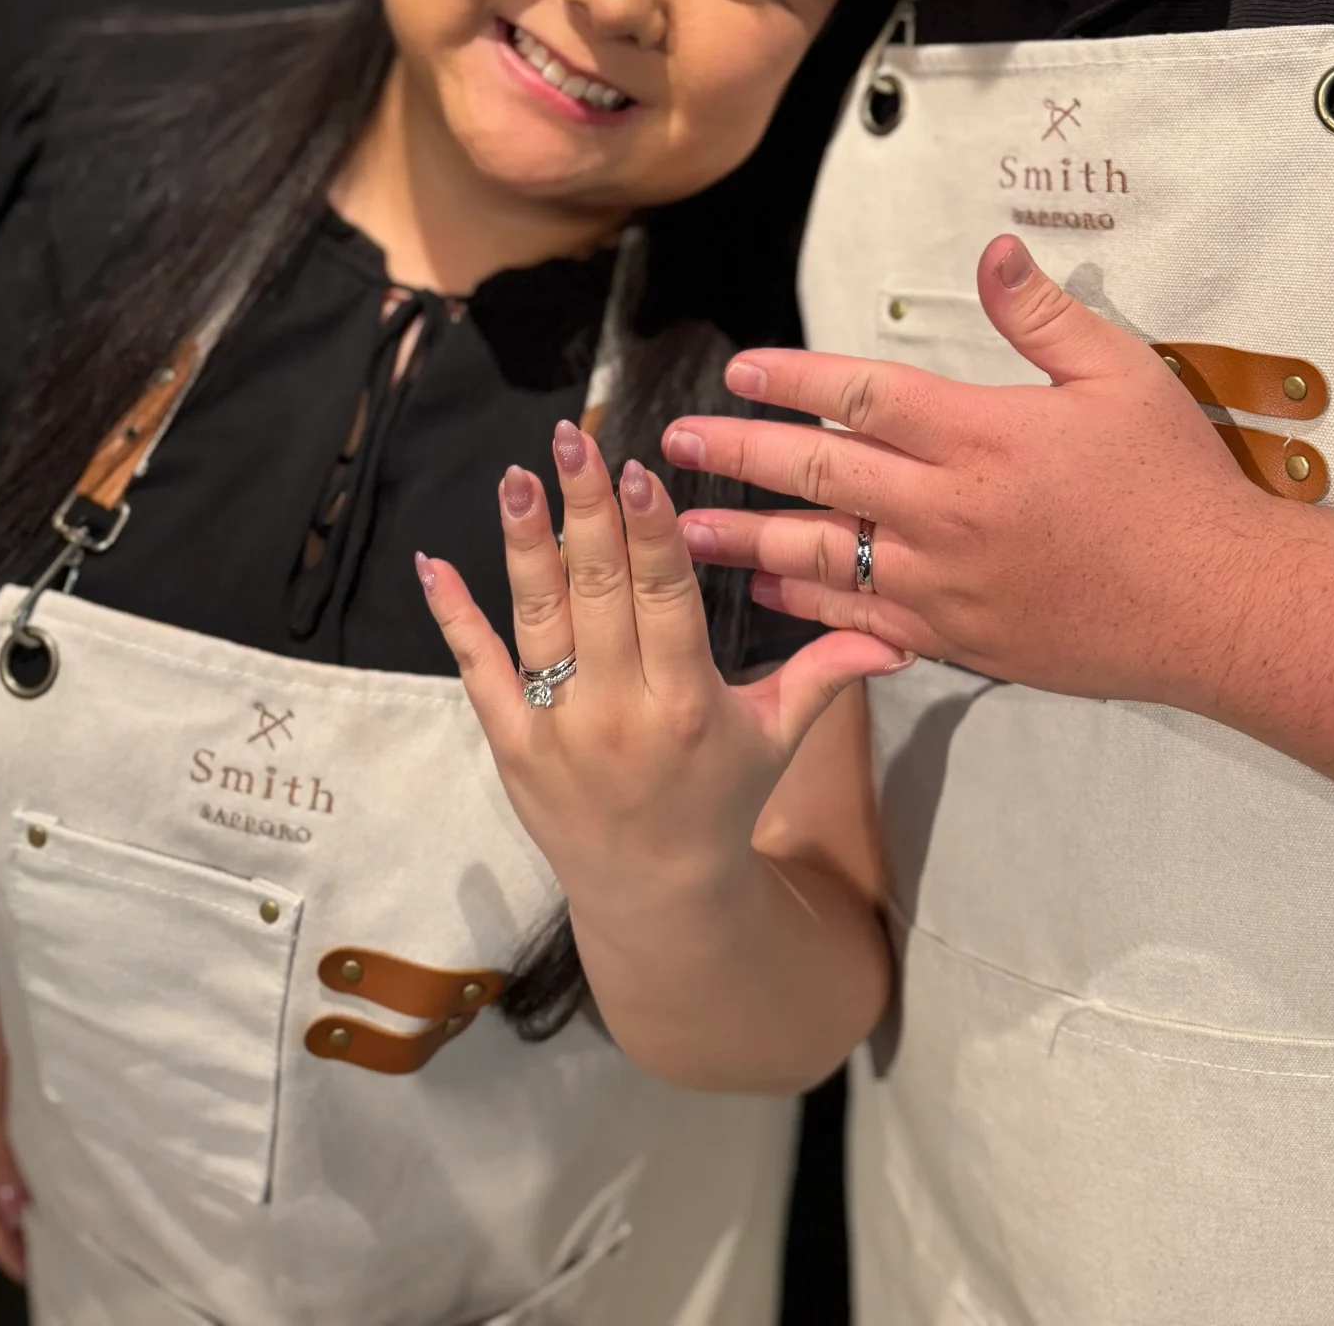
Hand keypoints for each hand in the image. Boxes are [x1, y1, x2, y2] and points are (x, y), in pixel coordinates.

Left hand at [416, 419, 906, 918]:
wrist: (653, 895)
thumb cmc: (722, 801)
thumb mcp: (779, 738)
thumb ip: (828, 674)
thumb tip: (900, 636)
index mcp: (687, 705)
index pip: (665, 601)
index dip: (649, 535)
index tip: (637, 470)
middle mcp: (618, 713)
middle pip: (598, 594)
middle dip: (586, 510)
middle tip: (571, 438)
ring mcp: (556, 729)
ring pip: (536, 620)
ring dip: (523, 543)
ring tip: (518, 476)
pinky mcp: (511, 744)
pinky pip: (477, 670)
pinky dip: (453, 615)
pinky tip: (433, 561)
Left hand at [664, 235, 1284, 703]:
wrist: (1217, 606)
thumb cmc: (1174, 486)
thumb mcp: (1121, 374)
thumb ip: (1044, 314)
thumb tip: (992, 251)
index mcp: (980, 433)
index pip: (861, 394)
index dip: (793, 378)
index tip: (738, 372)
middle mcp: (947, 509)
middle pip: (820, 474)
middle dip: (739, 455)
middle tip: (675, 447)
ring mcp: (947, 581)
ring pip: (825, 554)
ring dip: (748, 538)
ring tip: (685, 528)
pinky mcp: (962, 638)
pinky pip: (864, 620)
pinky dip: (812, 604)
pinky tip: (773, 591)